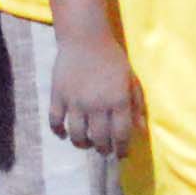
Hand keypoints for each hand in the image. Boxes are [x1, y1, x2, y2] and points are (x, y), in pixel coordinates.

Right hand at [49, 28, 142, 154]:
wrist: (85, 39)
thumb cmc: (113, 59)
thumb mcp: (131, 80)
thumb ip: (136, 105)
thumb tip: (140, 130)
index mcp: (118, 101)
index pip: (120, 134)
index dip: (122, 148)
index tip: (122, 154)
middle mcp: (96, 105)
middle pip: (99, 138)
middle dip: (104, 149)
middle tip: (105, 151)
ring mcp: (75, 102)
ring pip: (77, 134)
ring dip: (83, 144)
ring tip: (88, 144)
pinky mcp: (57, 96)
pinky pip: (55, 121)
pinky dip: (58, 131)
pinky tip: (64, 134)